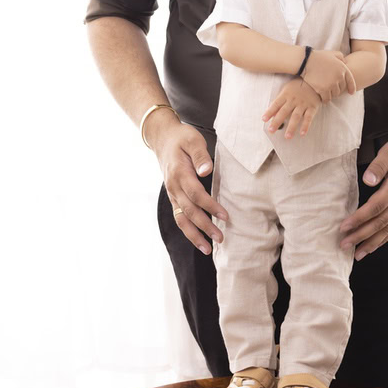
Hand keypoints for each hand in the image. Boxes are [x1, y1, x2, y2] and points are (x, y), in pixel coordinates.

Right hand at [146, 114, 228, 254]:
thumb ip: (200, 155)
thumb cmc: (182, 138)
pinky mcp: (174, 197)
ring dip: (194, 235)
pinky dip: (188, 231)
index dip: (210, 207)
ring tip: (208, 249)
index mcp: (179, 173)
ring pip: (181, 219)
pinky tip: (199, 240)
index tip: (225, 216)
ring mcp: (172, 194)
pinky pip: (179, 217)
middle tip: (220, 238)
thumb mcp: (192, 140)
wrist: (162, 139)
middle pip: (189, 211)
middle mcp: (173, 187)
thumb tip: (206, 171)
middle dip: (204, 227)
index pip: (196, 194)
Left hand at [262, 78, 321, 138]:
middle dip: (277, 121)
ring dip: (291, 127)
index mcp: (286, 95)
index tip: (264, 119)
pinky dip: (306, 126)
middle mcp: (293, 100)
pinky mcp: (312, 107)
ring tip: (287, 136)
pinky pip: (309, 117)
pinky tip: (302, 133)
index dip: (270, 112)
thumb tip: (272, 113)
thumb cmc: (297, 86)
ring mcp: (303, 104)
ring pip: (296, 116)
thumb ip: (280, 101)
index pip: (276, 104)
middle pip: (284, 112)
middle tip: (271, 131)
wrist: (314, 81)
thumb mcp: (286, 90)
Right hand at [300, 49, 356, 102]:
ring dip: (331, 94)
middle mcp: (339, 77)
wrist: (306, 61)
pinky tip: (322, 97)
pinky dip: (325, 99)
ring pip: (334, 95)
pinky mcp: (323, 89)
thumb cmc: (319, 57)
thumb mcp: (332, 53)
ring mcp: (331, 84)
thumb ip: (341, 57)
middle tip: (330, 89)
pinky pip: (327, 99)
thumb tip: (345, 62)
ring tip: (326, 92)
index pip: (350, 81)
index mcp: (343, 68)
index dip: (351, 88)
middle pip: (341, 89)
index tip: (351, 93)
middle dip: (337, 89)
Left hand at [338, 126, 387, 259]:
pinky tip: (373, 245)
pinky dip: (384, 238)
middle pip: (380, 223)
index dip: (359, 218)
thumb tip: (367, 180)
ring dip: (372, 243)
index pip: (375, 207)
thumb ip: (378, 165)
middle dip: (361, 236)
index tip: (344, 227)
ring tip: (357, 254)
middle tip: (343, 245)